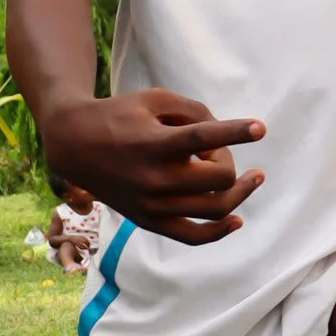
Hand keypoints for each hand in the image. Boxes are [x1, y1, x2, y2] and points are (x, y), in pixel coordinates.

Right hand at [45, 88, 264, 246]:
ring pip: (214, 209)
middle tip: (217, 153)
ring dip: (237, 192)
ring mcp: (152, 205)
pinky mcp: (149, 221)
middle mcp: (154, 178)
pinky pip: (193, 236)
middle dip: (229, 162)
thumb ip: (194, 111)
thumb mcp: (154, 98)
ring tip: (250, 178)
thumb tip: (224, 139)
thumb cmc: (119, 115)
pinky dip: (219, 231)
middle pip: (219, 179)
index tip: (260, 128)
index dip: (236, 132)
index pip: (203, 139)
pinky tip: (237, 218)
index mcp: (154, 144)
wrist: (74, 144)